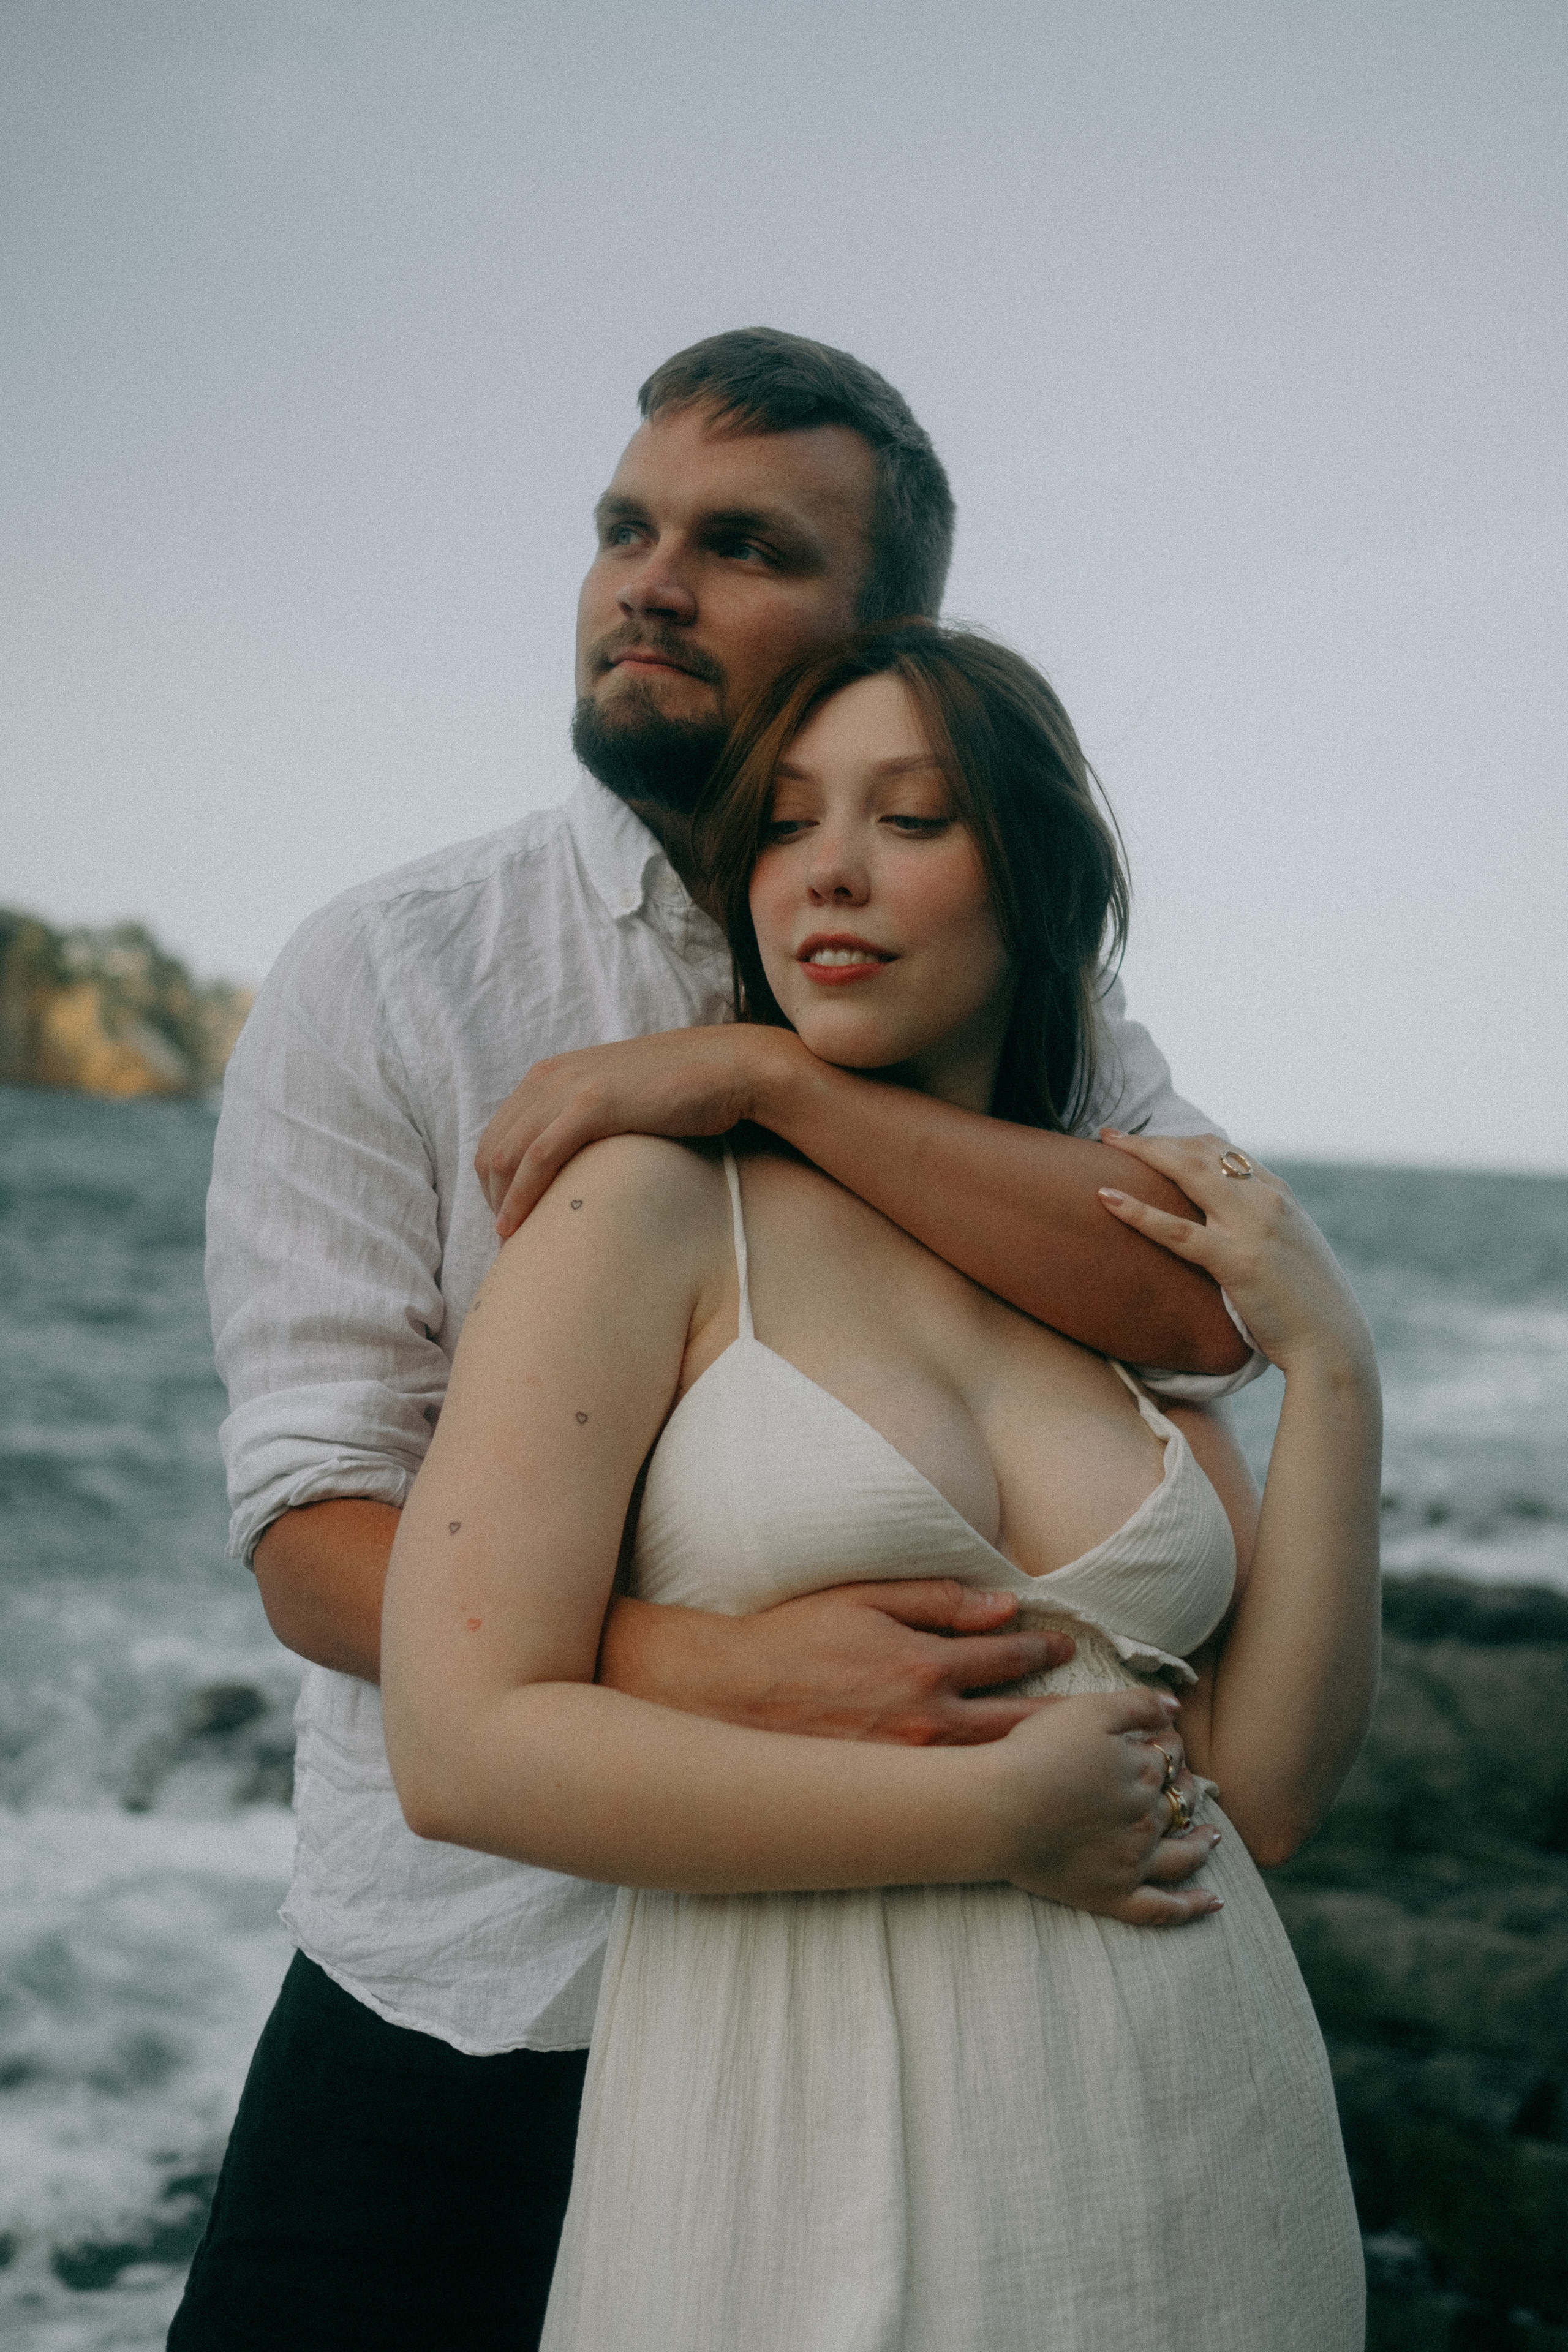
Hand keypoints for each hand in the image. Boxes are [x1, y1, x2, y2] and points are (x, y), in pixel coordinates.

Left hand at [476, 1027, 800, 1237]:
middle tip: (510, 1241)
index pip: (497, 1136)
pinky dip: (521, 1196)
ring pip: (508, 1156)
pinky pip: (538, 1157)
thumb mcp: (617, 1102)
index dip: (494, 1184)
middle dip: (493, 1199)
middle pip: (492, 1149)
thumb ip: (584, 1121)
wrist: (729, 1068)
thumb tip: (570, 1167)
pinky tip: (519, 1226)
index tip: (509, 1221)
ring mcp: (569, 1088)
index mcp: (549, 1075)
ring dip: (502, 1204)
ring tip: (513, 1243)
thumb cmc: (681, 1093)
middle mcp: (549, 1077)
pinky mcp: (592, 1104)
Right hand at [601, 1579, 1081, 1747]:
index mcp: (924, 1664)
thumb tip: (1005, 1604)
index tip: (1068, 1645)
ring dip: (1044, 1761)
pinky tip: (1019, 1792)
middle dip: (1070, 1720)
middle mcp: (927, 1723)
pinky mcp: (890, 1794)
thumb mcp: (865, 1598)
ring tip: (1083, 1760)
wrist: (727, 1697)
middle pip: (1021, 1723)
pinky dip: (996, 1789)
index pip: (1007, 1656)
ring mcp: (910, 1767)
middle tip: (1112, 1719)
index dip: (1044, 1648)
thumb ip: (939, 1599)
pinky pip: (958, 1793)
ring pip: (997, 1765)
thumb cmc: (794, 1636)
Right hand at [991, 1688, 1221, 1925]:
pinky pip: (1162, 1909)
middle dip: (1186, 1789)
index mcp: (1144, 1771)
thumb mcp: (1089, 1709)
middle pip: (1179, 1801)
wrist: (999, 1809)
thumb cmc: (1037, 1753)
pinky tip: (1213, 1902)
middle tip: (1187, 1784)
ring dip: (1201, 1844)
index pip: (1170, 1754)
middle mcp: (1147, 1817)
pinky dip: (1192, 1907)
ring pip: (1182, 1854)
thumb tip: (1177, 1707)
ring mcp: (1133, 1861)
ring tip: (1212, 1837)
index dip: (1167, 1744)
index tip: (1159, 1741)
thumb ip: (1138, 1703)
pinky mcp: (1114, 1895)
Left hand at [1096, 1131, 1373, 1379]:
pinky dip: (1137, 1211)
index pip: (1223, 1150)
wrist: (1333, 1343)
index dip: (1180, 1139)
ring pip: (1187, 1173)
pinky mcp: (1236, 1261)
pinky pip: (1177, 1230)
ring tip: (1104, 1142)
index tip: (1148, 1139)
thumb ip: (1263, 1226)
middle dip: (1152, 1138)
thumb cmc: (1309, 1305)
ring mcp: (1251, 1227)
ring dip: (1141, 1151)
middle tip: (1110, 1134)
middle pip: (1199, 1150)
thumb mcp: (1291, 1249)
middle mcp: (1266, 1199)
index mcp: (1279, 1194)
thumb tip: (1227, 1225)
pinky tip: (1105, 1197)